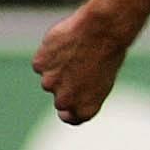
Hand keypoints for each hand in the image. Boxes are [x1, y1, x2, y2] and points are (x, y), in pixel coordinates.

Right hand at [33, 0, 134, 124]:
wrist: (102, 32)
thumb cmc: (109, 54)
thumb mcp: (104, 79)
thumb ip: (85, 91)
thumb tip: (71, 92)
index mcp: (86, 108)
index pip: (71, 118)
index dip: (70, 110)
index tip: (71, 101)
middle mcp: (65, 101)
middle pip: (60, 98)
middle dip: (66, 86)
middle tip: (79, 67)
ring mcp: (49, 83)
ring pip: (49, 78)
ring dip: (58, 68)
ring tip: (77, 52)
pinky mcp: (39, 65)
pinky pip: (42, 62)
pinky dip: (49, 55)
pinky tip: (65, 44)